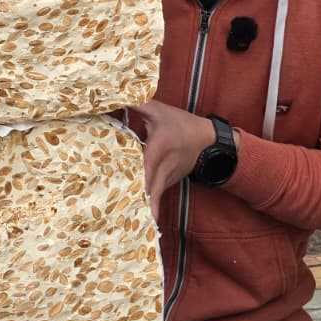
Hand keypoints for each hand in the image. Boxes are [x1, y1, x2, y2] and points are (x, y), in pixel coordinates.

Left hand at [126, 100, 216, 218]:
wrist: (208, 142)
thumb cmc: (182, 124)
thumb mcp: (160, 111)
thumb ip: (137, 103)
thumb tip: (112, 96)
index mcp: (158, 149)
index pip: (143, 168)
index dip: (133, 183)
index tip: (123, 198)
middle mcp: (162, 168)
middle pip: (149, 192)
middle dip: (137, 207)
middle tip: (118, 221)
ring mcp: (166, 179)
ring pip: (152, 196)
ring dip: (140, 208)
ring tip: (122, 224)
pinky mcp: (168, 183)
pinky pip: (154, 194)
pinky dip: (145, 203)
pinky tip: (133, 215)